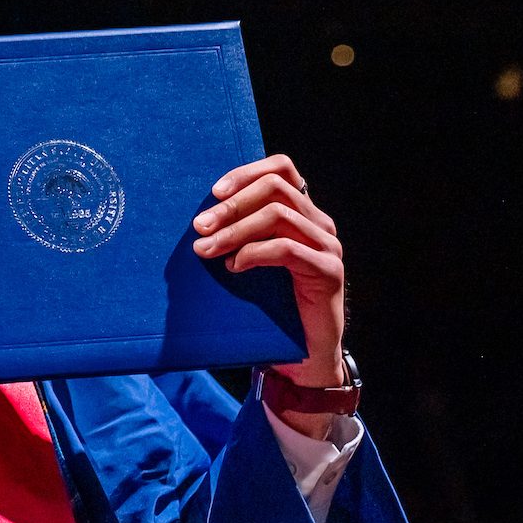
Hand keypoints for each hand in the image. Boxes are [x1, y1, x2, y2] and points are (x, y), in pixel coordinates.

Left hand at [191, 153, 347, 403]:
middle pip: (275, 189)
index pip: (283, 168)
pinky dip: (254, 253)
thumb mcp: (248, 261)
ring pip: (278, 215)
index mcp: (301, 213)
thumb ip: (235, 235)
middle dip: (230, 205)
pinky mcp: (329, 271)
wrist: (301, 354)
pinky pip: (287, 249)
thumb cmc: (269, 305)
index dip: (246, 172)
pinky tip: (234, 267)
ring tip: (206, 250)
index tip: (213, 191)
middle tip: (199, 227)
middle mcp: (319, 223)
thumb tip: (193, 220)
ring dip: (234, 230)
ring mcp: (327, 246)